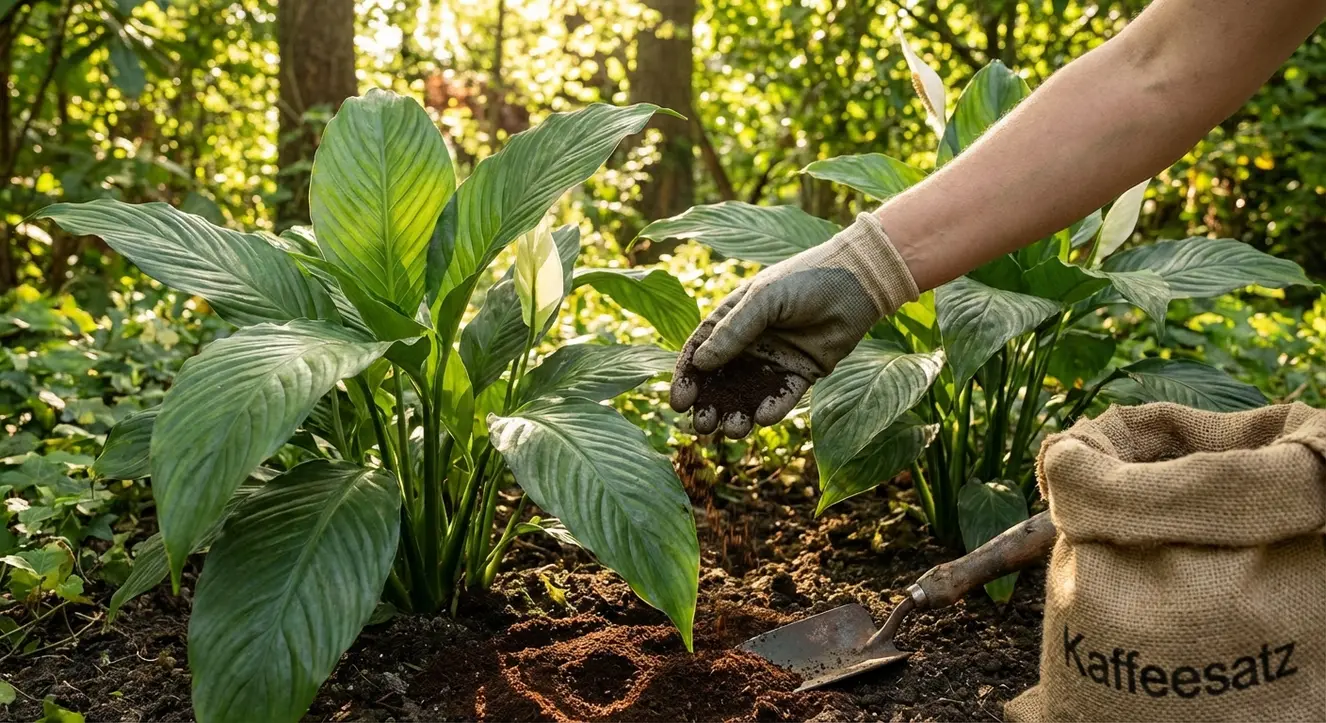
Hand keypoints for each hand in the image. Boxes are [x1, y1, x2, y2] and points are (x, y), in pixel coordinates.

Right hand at [670, 212, 918, 437]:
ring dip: (737, 414)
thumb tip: (701, 363)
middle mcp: (749, 343)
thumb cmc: (805, 280)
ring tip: (733, 429)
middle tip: (703, 425)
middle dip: (709, 406)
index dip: (688, 378)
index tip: (679, 402)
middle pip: (720, 382)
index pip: (700, 353)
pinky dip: (771, 409)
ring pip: (748, 395)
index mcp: (732, 320)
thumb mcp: (763, 300)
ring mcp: (774, 360)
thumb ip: (733, 331)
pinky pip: (782, 397)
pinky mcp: (801, 374)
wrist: (857, 283)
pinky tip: (763, 417)